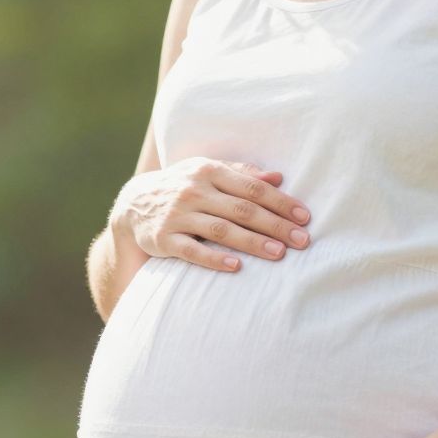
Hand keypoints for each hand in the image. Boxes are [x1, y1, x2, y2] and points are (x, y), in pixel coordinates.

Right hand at [113, 158, 310, 272]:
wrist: (133, 204)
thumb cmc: (183, 186)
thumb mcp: (207, 171)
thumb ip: (241, 174)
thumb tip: (278, 178)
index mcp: (209, 171)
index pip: (252, 188)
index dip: (281, 202)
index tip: (304, 217)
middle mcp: (194, 191)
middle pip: (242, 209)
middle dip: (275, 225)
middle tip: (302, 240)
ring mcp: (178, 215)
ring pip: (221, 230)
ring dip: (253, 242)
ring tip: (280, 254)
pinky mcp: (164, 239)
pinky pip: (192, 251)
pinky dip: (214, 259)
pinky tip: (236, 266)